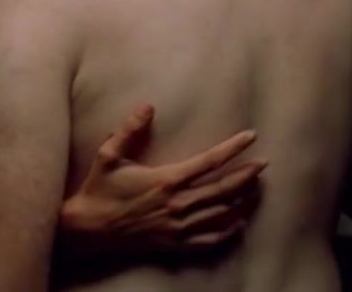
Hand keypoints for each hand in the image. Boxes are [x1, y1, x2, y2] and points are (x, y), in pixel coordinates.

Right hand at [57, 103, 266, 261]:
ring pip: (221, 214)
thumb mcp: (108, 155)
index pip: (209, 161)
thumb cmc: (99, 190)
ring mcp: (177, 227)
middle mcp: (176, 204)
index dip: (233, 147)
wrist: (87, 230)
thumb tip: (147, 106)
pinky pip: (208, 241)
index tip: (250, 136)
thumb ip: (129, 130)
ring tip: (257, 188)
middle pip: (223, 189)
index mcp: (166, 180)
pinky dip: (228, 233)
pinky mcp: (173, 245)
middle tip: (264, 163)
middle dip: (247, 175)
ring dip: (242, 201)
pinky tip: (240, 224)